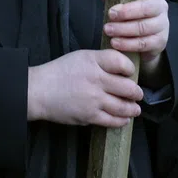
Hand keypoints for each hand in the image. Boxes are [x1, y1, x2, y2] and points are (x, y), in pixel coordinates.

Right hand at [27, 49, 142, 127]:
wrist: (39, 91)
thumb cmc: (59, 71)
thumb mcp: (80, 57)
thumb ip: (100, 61)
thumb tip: (120, 70)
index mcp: (93, 61)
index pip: (121, 62)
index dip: (130, 69)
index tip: (130, 73)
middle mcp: (97, 79)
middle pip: (128, 87)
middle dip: (136, 93)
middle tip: (138, 94)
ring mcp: (94, 99)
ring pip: (124, 107)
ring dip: (133, 109)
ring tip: (135, 108)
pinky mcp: (90, 116)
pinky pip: (113, 120)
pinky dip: (122, 120)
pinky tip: (124, 119)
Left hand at [100, 0, 168, 80]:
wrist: (141, 41)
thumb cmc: (130, 15)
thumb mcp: (121, 2)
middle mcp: (160, 6)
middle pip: (149, 7)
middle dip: (127, 11)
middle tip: (111, 14)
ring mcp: (163, 24)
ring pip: (145, 27)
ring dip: (124, 29)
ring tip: (108, 30)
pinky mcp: (160, 41)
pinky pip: (145, 43)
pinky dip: (128, 44)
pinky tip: (116, 43)